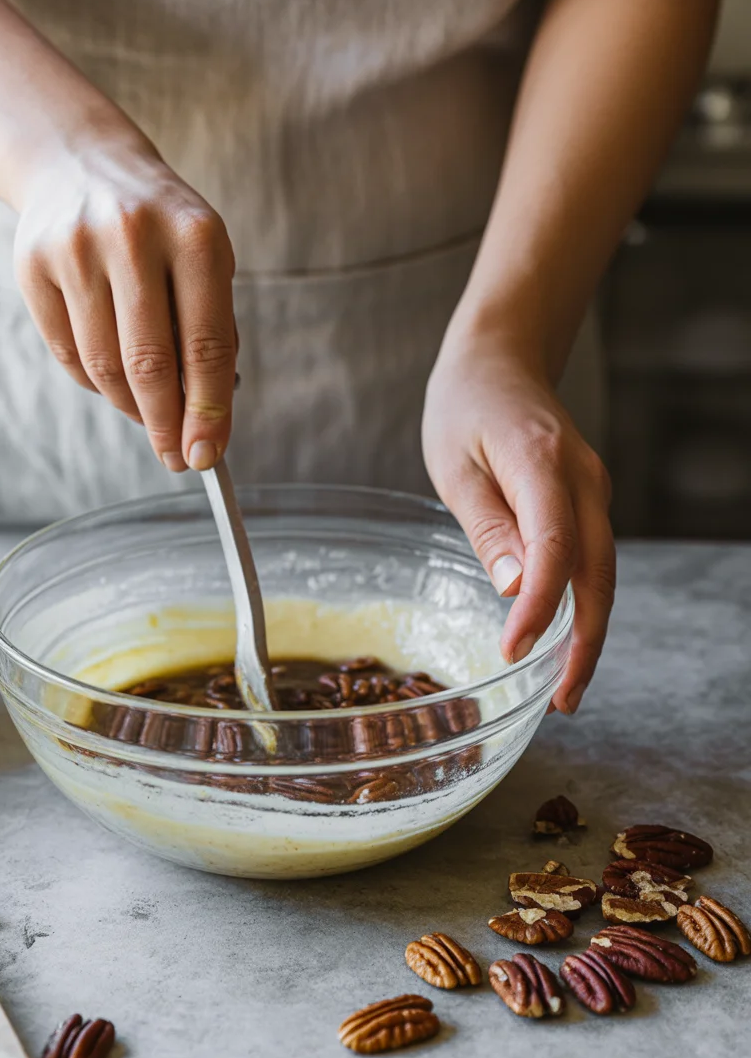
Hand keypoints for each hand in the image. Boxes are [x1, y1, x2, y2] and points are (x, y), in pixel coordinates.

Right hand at [13, 132, 236, 472]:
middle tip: (175, 457)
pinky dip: (95, 381)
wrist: (81, 163)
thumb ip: (212, 335)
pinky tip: (112, 376)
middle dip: (165, 424)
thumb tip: (207, 426)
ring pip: (104, 367)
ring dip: (130, 406)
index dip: (208, 410)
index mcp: (195, 236)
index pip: (206, 345)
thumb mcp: (204, 262)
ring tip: (147, 412)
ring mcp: (76, 249)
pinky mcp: (33, 265)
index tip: (207, 455)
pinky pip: (68, 355)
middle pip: (149, 364)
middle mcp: (134, 236)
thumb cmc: (162, 230)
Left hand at [422, 337, 614, 713]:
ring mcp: (593, 488)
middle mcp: (584, 479)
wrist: (500, 358)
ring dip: (587, 630)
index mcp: (544, 465)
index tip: (514, 652)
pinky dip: (582, 601)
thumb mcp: (456, 464)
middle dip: (583, 642)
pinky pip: (591, 556)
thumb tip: (518, 589)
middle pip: (598, 573)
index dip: (539, 608)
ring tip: (563, 686)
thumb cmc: (466, 406)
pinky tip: (560, 634)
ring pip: (602, 571)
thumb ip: (488, 526)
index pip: (556, 548)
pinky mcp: (587, 498)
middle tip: (562, 699)